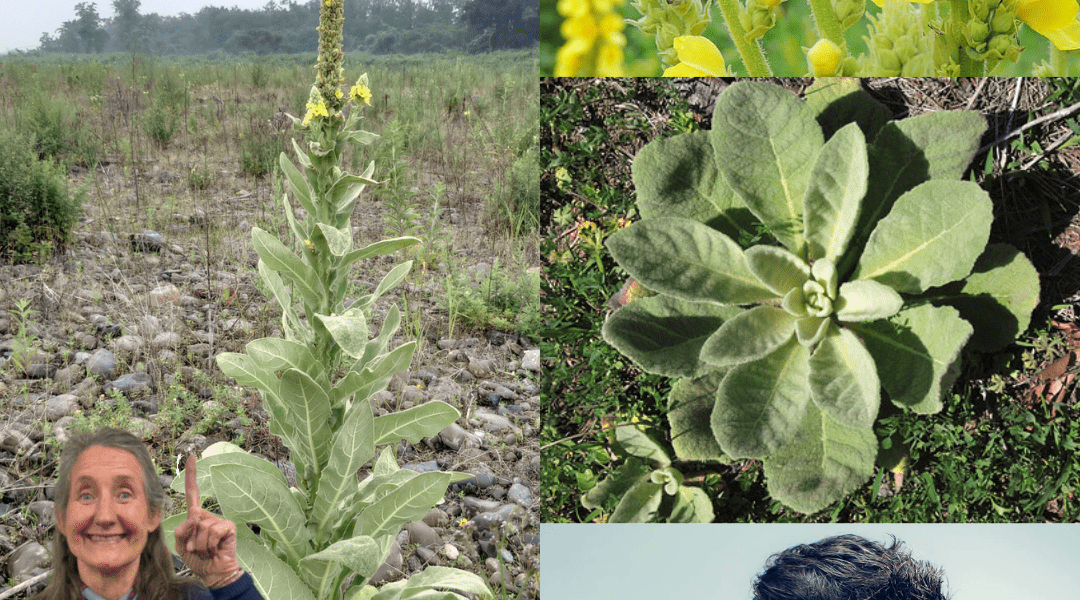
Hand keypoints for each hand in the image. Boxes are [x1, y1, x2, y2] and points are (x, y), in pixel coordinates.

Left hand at [173, 456, 241, 588]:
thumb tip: (194, 518)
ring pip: (201, 528)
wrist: (214, 573)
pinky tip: (215, 549)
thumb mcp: (182, 545)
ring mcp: (220, 520)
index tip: (192, 458)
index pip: (193, 494)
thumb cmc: (199, 559)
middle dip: (190, 539)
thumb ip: (182, 530)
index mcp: (197, 517)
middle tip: (198, 549)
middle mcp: (208, 516)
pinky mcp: (228, 526)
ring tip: (207, 551)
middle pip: (191, 519)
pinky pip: (212, 532)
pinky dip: (209, 545)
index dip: (191, 476)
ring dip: (199, 545)